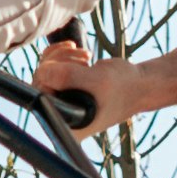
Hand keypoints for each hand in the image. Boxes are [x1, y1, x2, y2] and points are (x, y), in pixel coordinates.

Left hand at [35, 27, 161, 133]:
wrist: (137, 84)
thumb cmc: (122, 86)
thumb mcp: (96, 80)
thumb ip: (68, 77)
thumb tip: (42, 71)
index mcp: (66, 125)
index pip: (40, 98)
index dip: (53, 75)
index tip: (78, 66)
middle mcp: (59, 117)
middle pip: (39, 82)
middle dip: (60, 61)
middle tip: (85, 58)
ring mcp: (59, 102)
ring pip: (43, 70)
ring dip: (62, 55)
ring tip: (85, 56)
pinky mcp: (62, 88)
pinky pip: (48, 65)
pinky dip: (60, 53)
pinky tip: (76, 52)